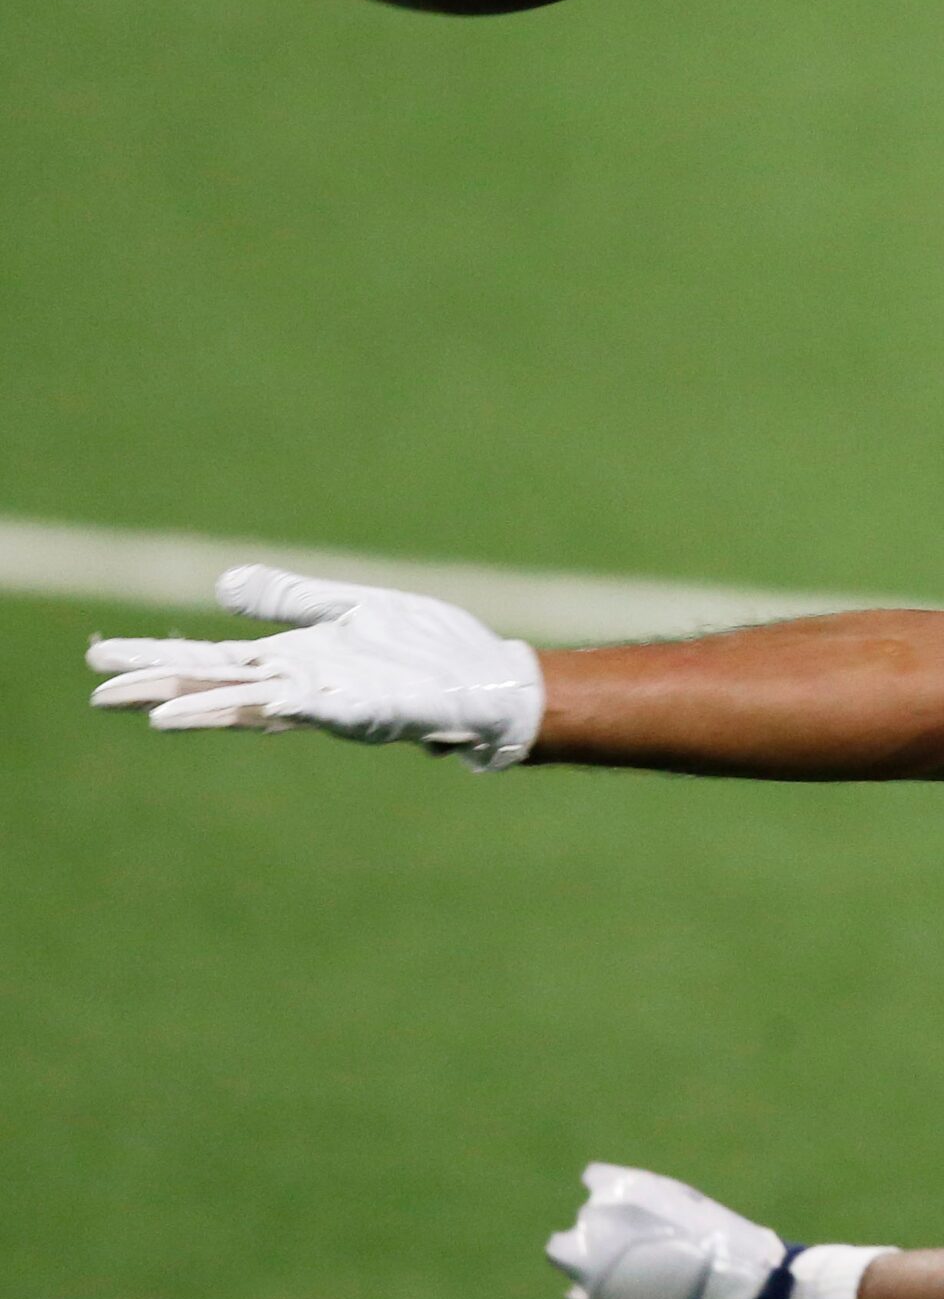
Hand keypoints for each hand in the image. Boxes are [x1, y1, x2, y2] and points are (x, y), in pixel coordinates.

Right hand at [86, 565, 543, 768]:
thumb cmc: (423, 647)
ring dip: (215, 711)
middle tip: (101, 695)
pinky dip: (308, 707)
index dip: (158, 660)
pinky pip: (341, 711)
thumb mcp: (349, 608)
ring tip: (160, 714)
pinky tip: (277, 701)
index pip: (213, 659)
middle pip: (221, 688)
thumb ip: (291, 599)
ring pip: (265, 708)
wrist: (488, 676)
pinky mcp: (382, 713)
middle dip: (164, 689)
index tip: (99, 662)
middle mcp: (305, 686)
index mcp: (295, 660)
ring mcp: (340, 703)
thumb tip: (222, 584)